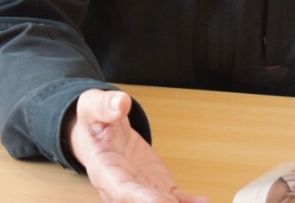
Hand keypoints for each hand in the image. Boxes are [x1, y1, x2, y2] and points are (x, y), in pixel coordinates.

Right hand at [69, 89, 208, 202]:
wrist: (101, 135)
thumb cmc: (94, 124)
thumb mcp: (92, 107)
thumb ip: (105, 106)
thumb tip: (121, 102)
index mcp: (104, 169)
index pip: (120, 189)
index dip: (139, 198)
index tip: (158, 201)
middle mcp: (122, 187)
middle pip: (142, 202)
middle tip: (176, 202)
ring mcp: (142, 189)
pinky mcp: (157, 186)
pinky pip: (174, 198)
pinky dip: (188, 202)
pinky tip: (202, 202)